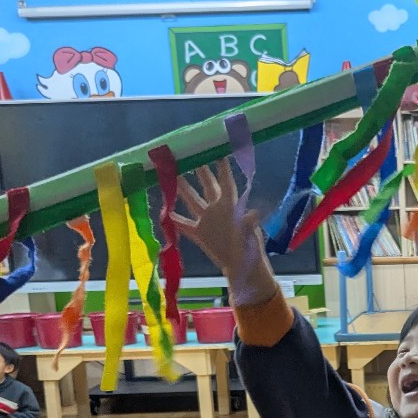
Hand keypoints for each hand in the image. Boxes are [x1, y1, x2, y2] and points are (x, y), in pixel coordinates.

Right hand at [172, 160, 274, 306]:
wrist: (241, 267)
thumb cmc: (250, 249)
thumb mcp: (250, 235)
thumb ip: (249, 224)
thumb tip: (255, 213)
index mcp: (231, 206)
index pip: (226, 181)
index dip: (222, 167)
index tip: (216, 150)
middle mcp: (217, 208)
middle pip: (206, 184)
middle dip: (198, 169)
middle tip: (188, 153)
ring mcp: (206, 220)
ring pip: (191, 199)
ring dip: (181, 188)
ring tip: (169, 173)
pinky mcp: (198, 233)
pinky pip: (182, 223)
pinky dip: (173, 218)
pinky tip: (162, 210)